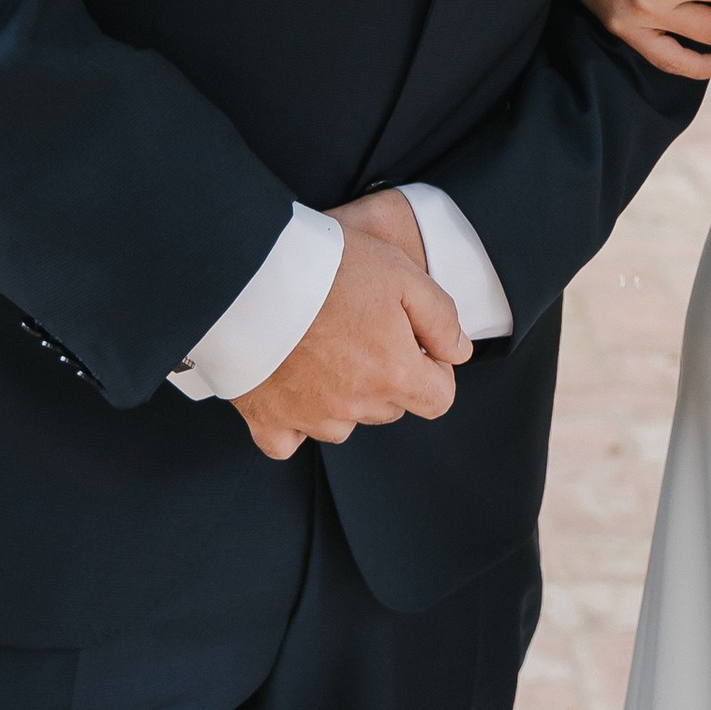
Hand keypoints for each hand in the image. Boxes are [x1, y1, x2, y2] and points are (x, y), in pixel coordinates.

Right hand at [229, 191, 469, 462]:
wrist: (252, 271)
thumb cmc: (329, 267)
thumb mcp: (403, 274)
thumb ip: (441, 318)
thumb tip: (458, 353)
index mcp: (394, 374)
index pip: (438, 399)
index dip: (434, 370)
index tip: (412, 342)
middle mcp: (355, 405)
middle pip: (390, 409)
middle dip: (387, 377)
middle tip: (362, 332)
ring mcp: (309, 416)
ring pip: (343, 424)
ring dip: (343, 398)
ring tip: (323, 352)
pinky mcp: (267, 418)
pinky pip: (287, 442)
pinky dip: (293, 424)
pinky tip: (292, 391)